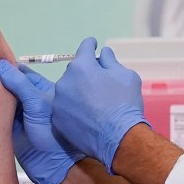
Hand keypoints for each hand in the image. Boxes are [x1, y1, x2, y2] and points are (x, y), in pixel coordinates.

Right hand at [0, 59, 83, 183]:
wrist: (50, 165)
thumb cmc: (51, 131)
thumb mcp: (38, 104)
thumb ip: (21, 85)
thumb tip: (1, 65)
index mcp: (39, 89)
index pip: (21, 72)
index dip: (7, 65)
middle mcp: (27, 99)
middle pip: (8, 84)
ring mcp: (17, 113)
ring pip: (1, 98)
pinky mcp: (7, 127)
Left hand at [51, 38, 148, 173]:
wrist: (118, 139)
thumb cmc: (125, 104)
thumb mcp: (126, 76)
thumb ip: (111, 61)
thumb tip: (103, 53)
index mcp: (81, 66)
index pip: (84, 47)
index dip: (91, 44)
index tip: (93, 44)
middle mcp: (65, 81)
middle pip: (76, 70)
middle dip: (86, 72)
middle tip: (100, 82)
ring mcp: (58, 101)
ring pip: (69, 90)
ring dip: (78, 91)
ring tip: (94, 103)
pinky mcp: (57, 119)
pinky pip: (65, 108)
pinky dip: (74, 108)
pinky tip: (87, 116)